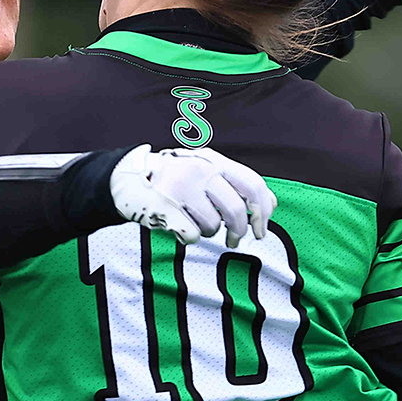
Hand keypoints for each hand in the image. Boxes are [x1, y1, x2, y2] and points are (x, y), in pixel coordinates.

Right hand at [110, 144, 276, 247]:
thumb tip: (273, 204)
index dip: (263, 211)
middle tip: (234, 239)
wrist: (128, 178)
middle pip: (236, 210)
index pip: (253, 184)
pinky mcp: (165, 208)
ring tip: (194, 222)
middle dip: (239, 231)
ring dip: (208, 232)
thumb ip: (236, 183)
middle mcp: (200, 171)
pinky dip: (189, 237)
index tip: (262, 230)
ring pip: (212, 226)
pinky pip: (192, 235)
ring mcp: (181, 189)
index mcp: (213, 161)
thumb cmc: (174, 178)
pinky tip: (179, 227)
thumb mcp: (206, 169)